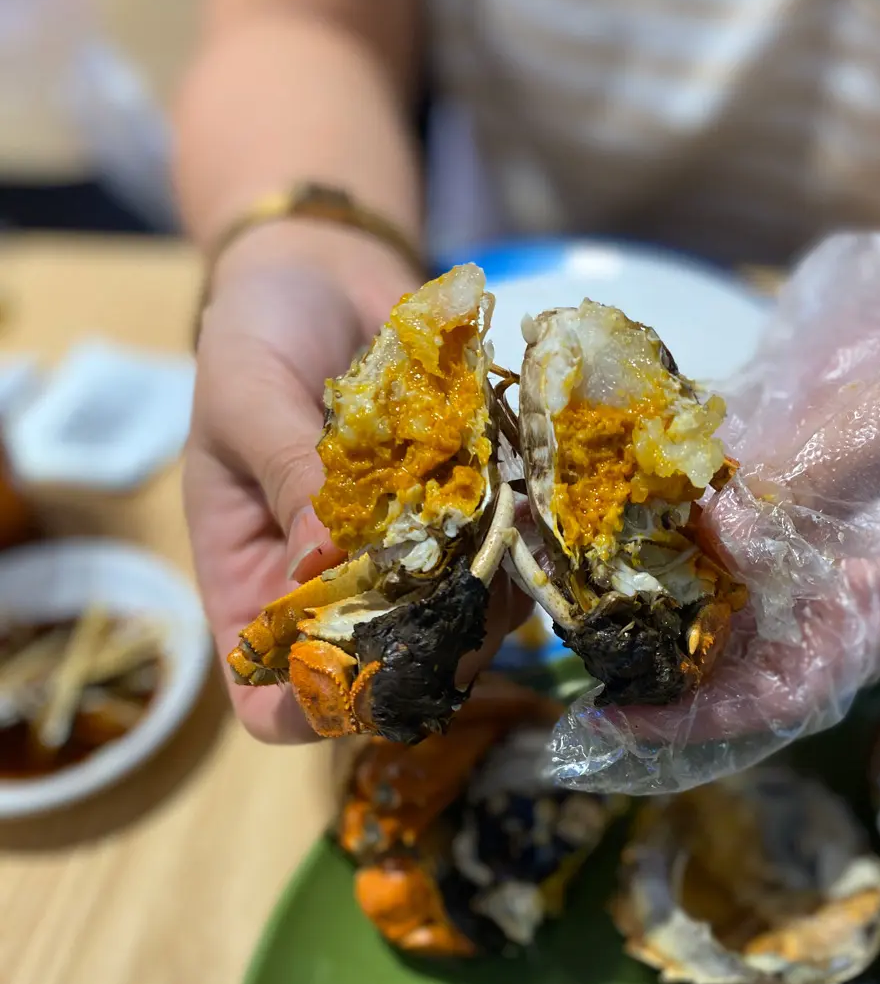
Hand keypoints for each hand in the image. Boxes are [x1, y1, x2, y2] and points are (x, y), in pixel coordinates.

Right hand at [183, 221, 523, 741]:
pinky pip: (501, 564)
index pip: (268, 698)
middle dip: (427, 652)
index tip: (352, 685)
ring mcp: (406, 564)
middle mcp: (335, 593)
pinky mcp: (463, 523)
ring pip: (457, 629)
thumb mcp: (247, 394)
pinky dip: (519, 543)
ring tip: (502, 523)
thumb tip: (329, 561)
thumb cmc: (257, 332)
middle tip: (461, 591)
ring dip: (488, 596)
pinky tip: (527, 492)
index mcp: (255, 584)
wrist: (326, 269)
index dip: (306, 714)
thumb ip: (289, 475)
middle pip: (383, 677)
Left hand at [550, 208, 879, 792]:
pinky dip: (647, 530)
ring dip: (636, 601)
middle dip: (648, 666)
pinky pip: (697, 528)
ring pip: (704, 598)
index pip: (785, 694)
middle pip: (729, 659)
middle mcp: (829, 589)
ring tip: (559, 597)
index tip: (619, 719)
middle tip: (566, 657)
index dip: (699, 716)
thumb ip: (796, 489)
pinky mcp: (764, 492)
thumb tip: (711, 537)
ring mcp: (793, 542)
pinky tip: (586, 519)